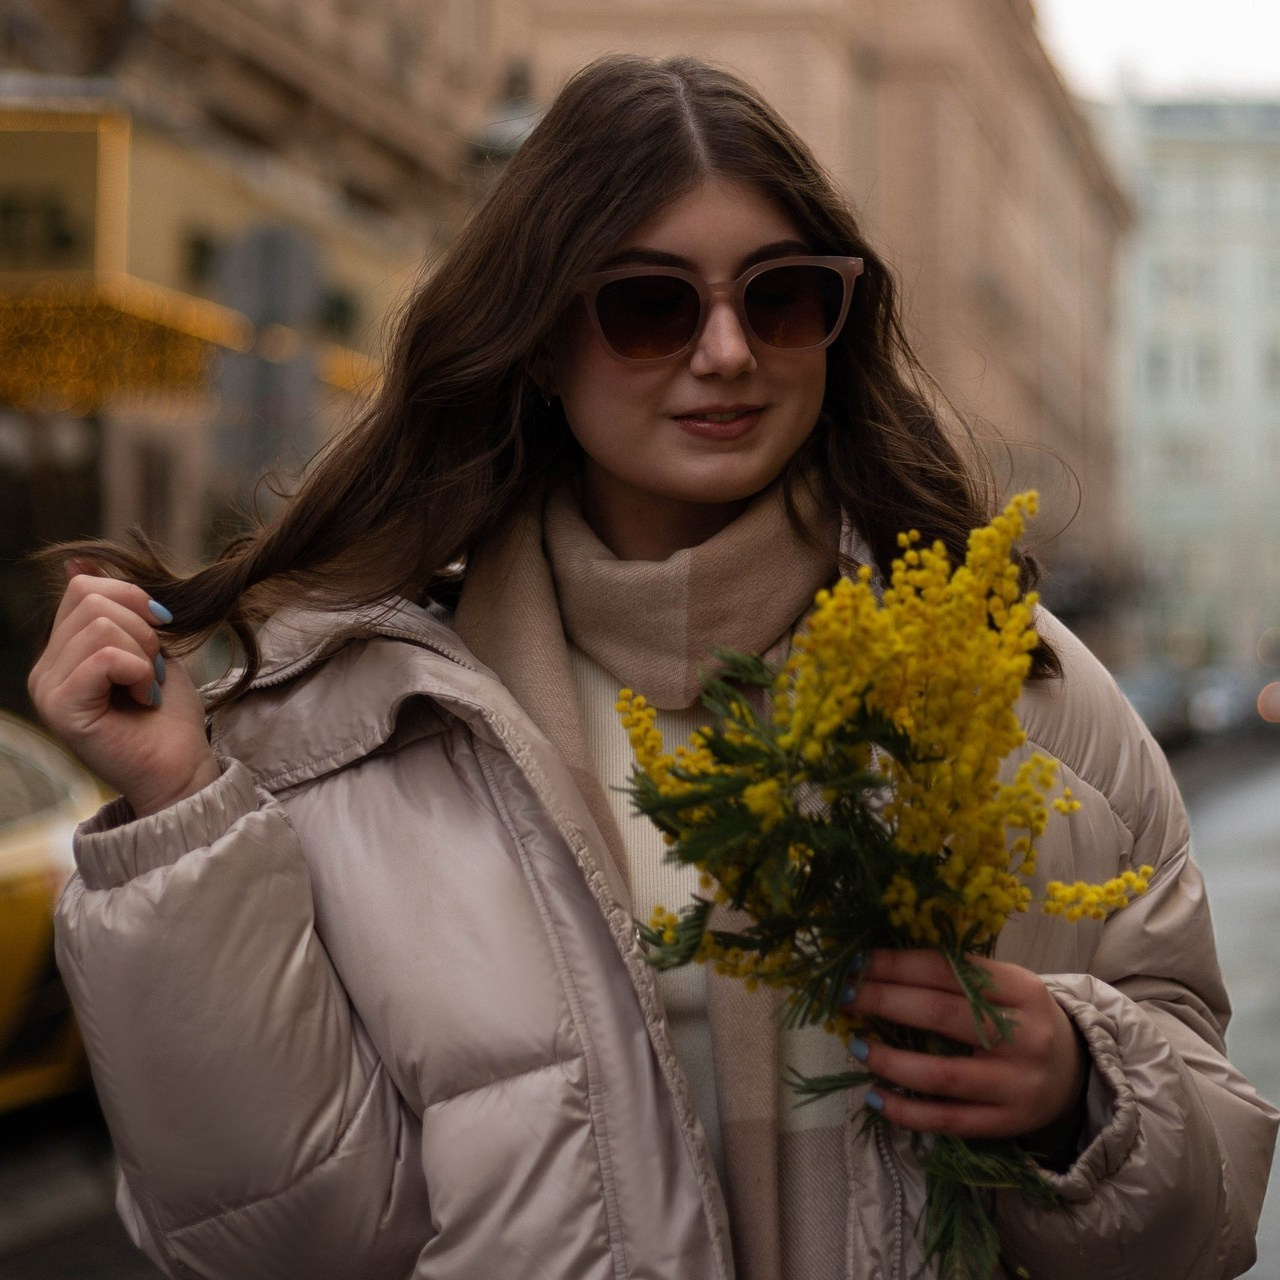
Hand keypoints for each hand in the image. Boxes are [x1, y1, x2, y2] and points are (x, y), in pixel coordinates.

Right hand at [28, 562, 220, 817]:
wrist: (181, 766)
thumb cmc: (168, 711)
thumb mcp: (147, 646)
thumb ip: (118, 609)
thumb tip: (76, 561)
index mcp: (61, 652)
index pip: (83, 587)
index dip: (132, 598)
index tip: (161, 629)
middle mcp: (44, 670)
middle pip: (91, 600)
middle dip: (142, 628)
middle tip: (154, 669)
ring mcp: (47, 690)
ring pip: (100, 627)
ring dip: (144, 654)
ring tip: (148, 686)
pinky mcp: (62, 710)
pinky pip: (104, 659)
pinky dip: (138, 672)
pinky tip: (145, 697)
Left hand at [843, 949, 1086, 1154]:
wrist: (1077, 1072)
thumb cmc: (1022, 1018)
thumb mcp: (1006, 985)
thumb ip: (957, 975)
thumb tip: (881, 965)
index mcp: (1021, 988)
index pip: (949, 970)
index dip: (898, 964)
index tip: (858, 962)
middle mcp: (1023, 1035)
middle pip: (941, 1015)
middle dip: (883, 1001)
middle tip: (845, 995)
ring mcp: (1016, 1084)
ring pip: (941, 1075)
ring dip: (889, 1059)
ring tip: (856, 1043)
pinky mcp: (1007, 1123)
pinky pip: (947, 1120)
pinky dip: (906, 1111)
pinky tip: (875, 1096)